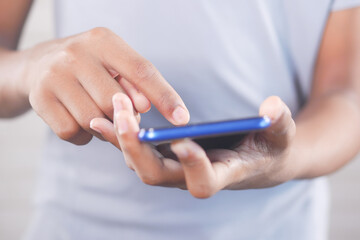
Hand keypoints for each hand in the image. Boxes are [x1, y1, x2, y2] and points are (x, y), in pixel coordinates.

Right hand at [20, 27, 188, 145]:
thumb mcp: (112, 65)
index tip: (182, 119)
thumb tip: (144, 108)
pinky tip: (79, 120)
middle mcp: (76, 53)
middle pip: (116, 103)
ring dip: (103, 128)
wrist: (36, 66)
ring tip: (98, 115)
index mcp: (103, 40)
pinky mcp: (39, 97)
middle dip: (125, 118)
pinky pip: (72, 132)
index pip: (141, 71)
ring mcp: (54, 75)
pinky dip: (82, 135)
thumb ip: (135, 85)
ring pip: (94, 121)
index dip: (164, 97)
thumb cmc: (88, 68)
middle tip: (121, 116)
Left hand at [92, 93, 295, 197]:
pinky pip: (135, 149)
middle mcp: (191, 176)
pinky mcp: (165, 155)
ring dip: (122, 139)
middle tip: (125, 117)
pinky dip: (118, 135)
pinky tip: (103, 116)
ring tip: (109, 109)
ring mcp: (174, 168)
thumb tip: (272, 106)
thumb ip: (280, 122)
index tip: (183, 140)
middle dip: (137, 148)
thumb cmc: (270, 147)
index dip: (193, 165)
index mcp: (222, 175)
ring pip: (139, 163)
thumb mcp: (281, 134)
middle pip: (156, 175)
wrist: (255, 158)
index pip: (202, 182)